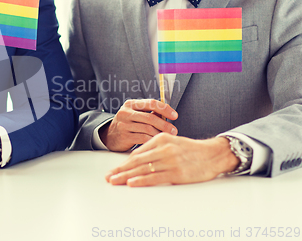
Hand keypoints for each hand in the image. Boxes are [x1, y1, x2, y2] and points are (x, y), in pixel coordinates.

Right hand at [99, 99, 178, 150]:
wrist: (109, 136)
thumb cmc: (127, 124)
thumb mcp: (136, 115)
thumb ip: (150, 113)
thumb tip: (168, 112)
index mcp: (130, 104)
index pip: (151, 103)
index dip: (165, 109)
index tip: (175, 116)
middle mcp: (126, 112)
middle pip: (150, 117)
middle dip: (165, 125)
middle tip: (174, 130)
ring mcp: (124, 125)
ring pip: (148, 129)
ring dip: (160, 134)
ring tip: (166, 137)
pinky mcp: (124, 136)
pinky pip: (143, 138)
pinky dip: (152, 140)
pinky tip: (157, 142)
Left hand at [105, 133, 239, 186]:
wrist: (214, 154)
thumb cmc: (193, 151)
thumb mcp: (172, 143)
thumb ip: (156, 149)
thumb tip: (138, 160)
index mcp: (160, 139)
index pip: (137, 153)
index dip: (123, 163)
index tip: (113, 170)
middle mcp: (163, 148)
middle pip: (136, 161)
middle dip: (120, 170)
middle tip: (108, 177)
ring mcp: (170, 160)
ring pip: (143, 169)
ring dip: (126, 176)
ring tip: (115, 181)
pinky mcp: (177, 172)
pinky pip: (155, 177)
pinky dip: (141, 180)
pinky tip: (131, 183)